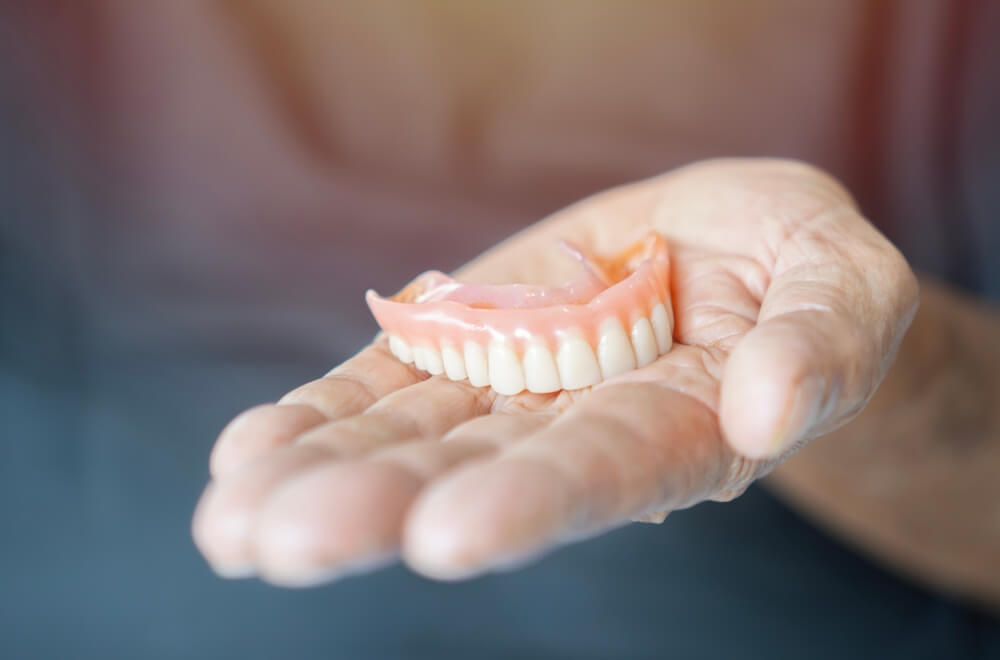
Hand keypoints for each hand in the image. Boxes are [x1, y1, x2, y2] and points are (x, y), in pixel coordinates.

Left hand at [192, 158, 918, 585]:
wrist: (730, 244)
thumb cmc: (805, 269)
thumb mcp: (845, 283)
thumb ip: (821, 344)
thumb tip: (768, 409)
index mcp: (678, 428)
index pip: (604, 471)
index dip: (532, 501)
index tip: (449, 536)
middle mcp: (577, 427)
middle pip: (476, 471)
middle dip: (382, 506)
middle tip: (286, 542)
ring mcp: (512, 385)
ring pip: (408, 440)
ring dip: (320, 476)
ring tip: (233, 524)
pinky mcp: (466, 341)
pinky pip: (386, 386)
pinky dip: (319, 418)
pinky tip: (247, 455)